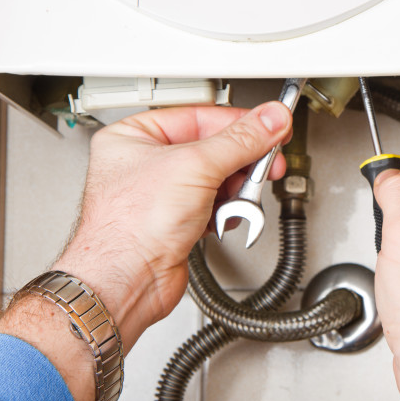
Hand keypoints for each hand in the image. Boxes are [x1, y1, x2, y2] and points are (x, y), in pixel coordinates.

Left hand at [53, 102, 291, 352]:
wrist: (127, 284)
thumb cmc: (131, 228)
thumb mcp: (195, 167)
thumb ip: (240, 141)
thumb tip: (270, 119)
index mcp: (137, 136)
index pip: (201, 116)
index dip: (240, 122)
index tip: (272, 125)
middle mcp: (149, 163)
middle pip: (214, 148)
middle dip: (242, 161)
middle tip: (267, 162)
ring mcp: (166, 194)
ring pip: (219, 178)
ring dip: (236, 190)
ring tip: (239, 199)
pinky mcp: (181, 220)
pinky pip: (216, 204)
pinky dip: (227, 211)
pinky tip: (224, 218)